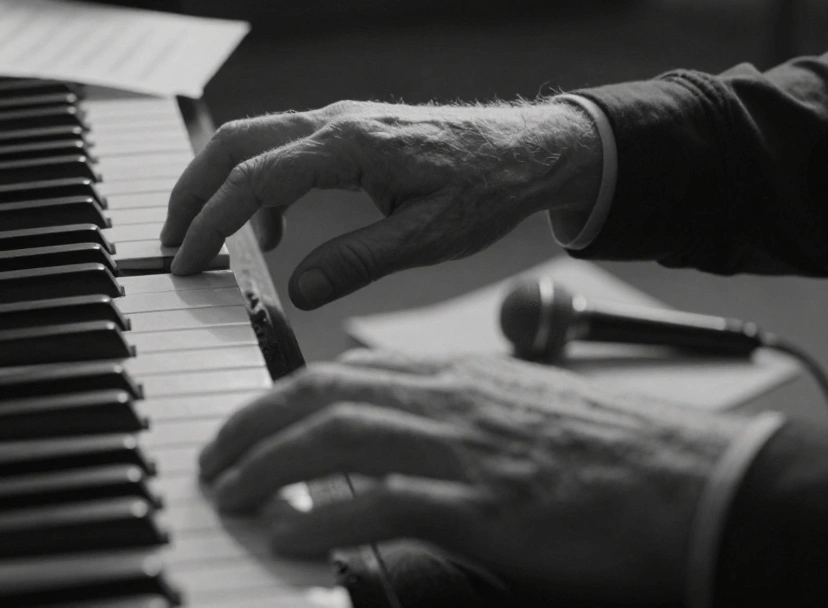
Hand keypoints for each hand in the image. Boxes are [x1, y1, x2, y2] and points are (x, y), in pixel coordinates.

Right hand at [160, 100, 602, 308]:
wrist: (529, 147)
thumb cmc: (488, 187)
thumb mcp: (430, 237)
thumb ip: (360, 261)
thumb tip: (297, 289)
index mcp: (351, 146)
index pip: (254, 180)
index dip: (210, 222)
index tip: (186, 261)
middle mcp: (334, 123)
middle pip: (233, 144)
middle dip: (190, 191)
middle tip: (171, 242)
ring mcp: (337, 122)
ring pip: (249, 141)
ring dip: (216, 185)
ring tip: (204, 240)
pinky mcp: (344, 132)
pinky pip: (279, 150)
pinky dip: (254, 187)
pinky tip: (270, 233)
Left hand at [198, 350, 754, 603]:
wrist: (692, 484)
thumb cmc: (611, 457)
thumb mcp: (518, 416)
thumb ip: (453, 421)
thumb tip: (392, 450)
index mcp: (456, 382)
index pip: (343, 374)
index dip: (279, 399)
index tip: (245, 427)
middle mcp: (450, 403)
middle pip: (323, 396)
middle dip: (253, 426)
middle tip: (216, 461)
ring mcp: (465, 450)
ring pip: (338, 437)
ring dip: (269, 465)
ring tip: (231, 494)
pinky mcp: (485, 505)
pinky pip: (384, 502)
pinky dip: (324, 515)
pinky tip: (287, 533)